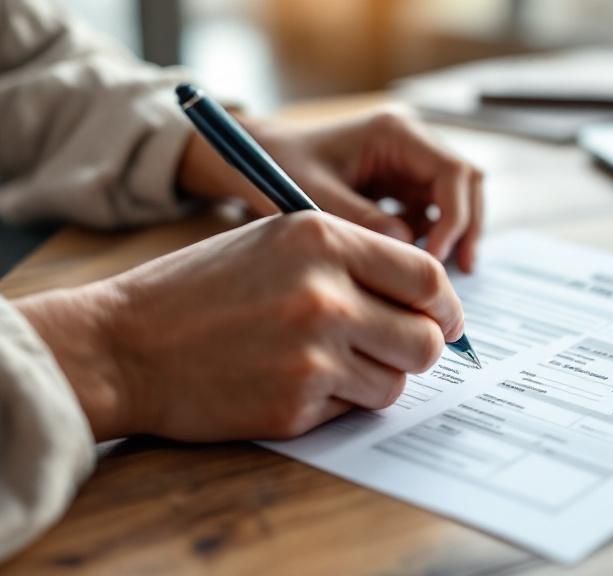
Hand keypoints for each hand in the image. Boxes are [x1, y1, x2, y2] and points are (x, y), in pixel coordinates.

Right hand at [14, 213, 463, 441]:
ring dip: (376, 377)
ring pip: (395, 382)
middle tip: (399, 348)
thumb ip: (352, 260)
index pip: (427, 276)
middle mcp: (325, 295)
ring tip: (329, 362)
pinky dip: (337, 400)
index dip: (446, 305)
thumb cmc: (198, 290)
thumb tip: (426, 297)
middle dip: (420, 348)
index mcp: (322, 239)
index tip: (446, 320)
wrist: (122, 345)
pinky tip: (293, 380)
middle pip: (426, 338)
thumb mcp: (274, 242)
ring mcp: (312, 355)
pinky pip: (352, 408)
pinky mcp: (295, 405)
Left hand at [177, 110, 484, 271]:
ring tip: (437, 274)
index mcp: (394, 133)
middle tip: (458, 272)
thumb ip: (359, 219)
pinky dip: (433, 240)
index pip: (453, 172)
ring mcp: (409, 166)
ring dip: (455, 236)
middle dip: (467, 228)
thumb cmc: (277, 167)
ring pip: (457, 200)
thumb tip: (405, 249)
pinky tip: (412, 264)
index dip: (455, 217)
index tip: (436, 258)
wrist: (254, 158)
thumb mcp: (312, 195)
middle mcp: (410, 145)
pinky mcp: (403, 188)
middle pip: (467, 184)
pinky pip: (435, 214)